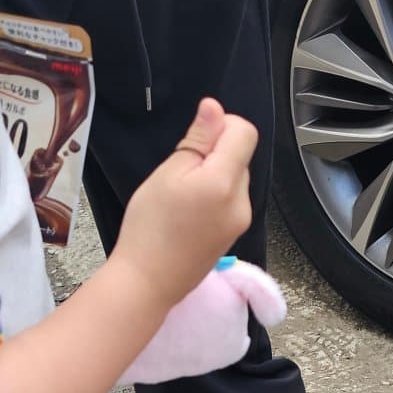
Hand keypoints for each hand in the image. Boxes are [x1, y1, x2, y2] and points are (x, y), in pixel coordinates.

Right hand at [113, 98, 258, 309]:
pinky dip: (213, 197)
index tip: (196, 138)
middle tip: (179, 174)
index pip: (245, 132)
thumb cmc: (149, 229)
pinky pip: (229, 201)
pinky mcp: (232, 235)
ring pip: (234, 179)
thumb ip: (197, 140)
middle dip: (213, 155)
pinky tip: (188, 213)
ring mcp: (240, 221)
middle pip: (239, 156)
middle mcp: (241, 202)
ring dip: (212, 176)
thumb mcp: (167, 174)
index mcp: (225, 182)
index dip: (221, 126)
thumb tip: (214, 110)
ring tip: (181, 197)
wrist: (147, 282)